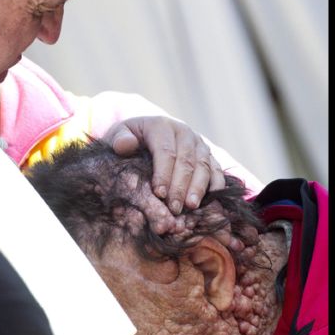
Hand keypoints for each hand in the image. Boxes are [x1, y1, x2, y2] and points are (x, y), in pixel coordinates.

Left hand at [103, 116, 224, 215]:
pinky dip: (216, 184)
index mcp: (161, 125)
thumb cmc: (128, 140)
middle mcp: (183, 131)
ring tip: (191, 207)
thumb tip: (125, 145)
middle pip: (186, 160)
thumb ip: (119, 140)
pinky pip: (216, 169)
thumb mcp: (118, 136)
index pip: (165, 151)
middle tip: (174, 208)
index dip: (164, 173)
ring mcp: (198, 143)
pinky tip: (212, 201)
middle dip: (180, 186)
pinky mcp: (208, 155)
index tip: (159, 194)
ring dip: (198, 187)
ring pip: (204, 165)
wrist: (142, 135)